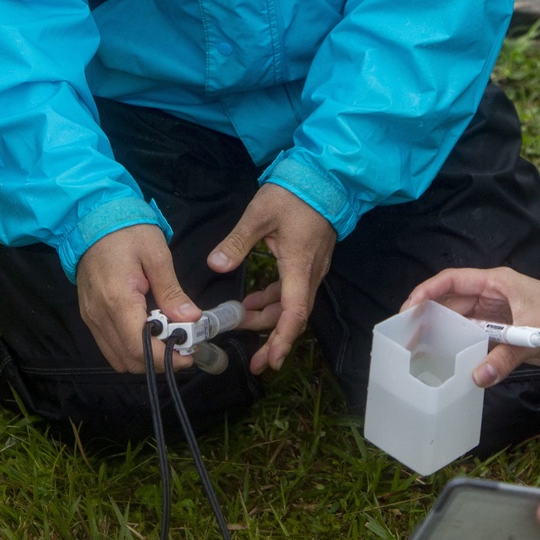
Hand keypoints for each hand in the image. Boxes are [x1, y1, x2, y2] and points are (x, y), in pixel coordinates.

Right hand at [76, 224, 199, 373]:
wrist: (91, 218)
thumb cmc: (127, 231)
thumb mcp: (156, 254)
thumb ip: (171, 291)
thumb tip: (191, 319)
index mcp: (117, 300)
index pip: (139, 347)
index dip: (166, 358)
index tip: (189, 354)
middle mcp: (99, 316)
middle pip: (128, 360)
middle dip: (158, 361)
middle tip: (183, 346)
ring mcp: (91, 318)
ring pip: (117, 358)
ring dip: (144, 358)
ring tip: (168, 340)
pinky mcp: (89, 315)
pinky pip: (109, 345)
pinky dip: (130, 348)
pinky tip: (149, 332)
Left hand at [208, 183, 335, 375]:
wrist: (324, 178)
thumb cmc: (293, 194)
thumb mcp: (259, 214)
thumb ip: (238, 242)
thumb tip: (215, 265)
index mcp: (299, 266)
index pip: (294, 313)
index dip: (281, 340)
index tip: (270, 361)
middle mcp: (310, 273)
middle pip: (293, 316)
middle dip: (271, 337)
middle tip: (251, 357)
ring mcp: (313, 268)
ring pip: (292, 305)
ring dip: (268, 317)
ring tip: (240, 321)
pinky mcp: (309, 261)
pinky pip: (293, 291)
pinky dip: (273, 300)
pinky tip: (252, 300)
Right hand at [401, 265, 539, 385]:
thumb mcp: (536, 334)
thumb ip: (506, 355)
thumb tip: (477, 377)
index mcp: (497, 282)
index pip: (452, 281)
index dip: (427, 292)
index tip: (408, 310)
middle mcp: (494, 296)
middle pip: (453, 302)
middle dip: (430, 316)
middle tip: (408, 336)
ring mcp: (500, 316)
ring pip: (464, 323)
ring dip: (446, 335)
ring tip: (423, 351)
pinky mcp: (509, 335)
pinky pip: (480, 341)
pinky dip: (467, 351)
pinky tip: (454, 364)